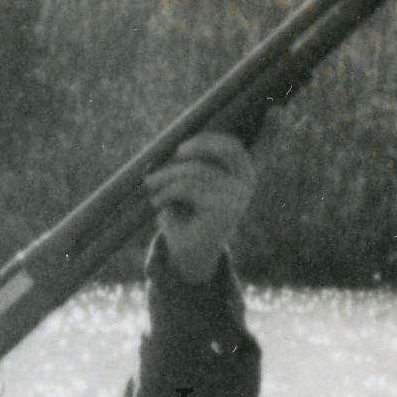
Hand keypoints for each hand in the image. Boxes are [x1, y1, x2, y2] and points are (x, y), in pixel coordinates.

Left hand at [145, 130, 254, 281]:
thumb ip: (189, 164)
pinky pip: (189, 187)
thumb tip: (167, 144)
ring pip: (193, 172)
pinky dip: (167, 191)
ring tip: (151, 188)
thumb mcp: (192, 186)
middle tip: (152, 173)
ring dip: (166, 178)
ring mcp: (237, 197)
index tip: (179, 148)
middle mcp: (245, 185)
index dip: (206, 141)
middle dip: (174, 164)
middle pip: (206, 161)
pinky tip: (157, 201)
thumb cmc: (190, 216)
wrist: (193, 255)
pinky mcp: (223, 209)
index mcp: (243, 176)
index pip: (232, 147)